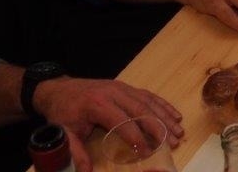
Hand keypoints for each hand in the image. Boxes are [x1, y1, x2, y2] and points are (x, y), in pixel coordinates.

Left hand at [33, 77, 182, 171]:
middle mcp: (114, 93)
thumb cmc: (63, 112)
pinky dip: (163, 105)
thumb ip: (76, 152)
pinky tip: (175, 114)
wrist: (58, 90)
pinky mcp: (126, 87)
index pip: (122, 121)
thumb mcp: (64, 132)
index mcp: (98, 104)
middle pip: (141, 110)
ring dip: (165, 116)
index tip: (147, 152)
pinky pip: (148, 95)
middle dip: (158, 127)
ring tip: (179, 131)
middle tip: (172, 142)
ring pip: (148, 102)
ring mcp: (122, 87)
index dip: (136, 137)